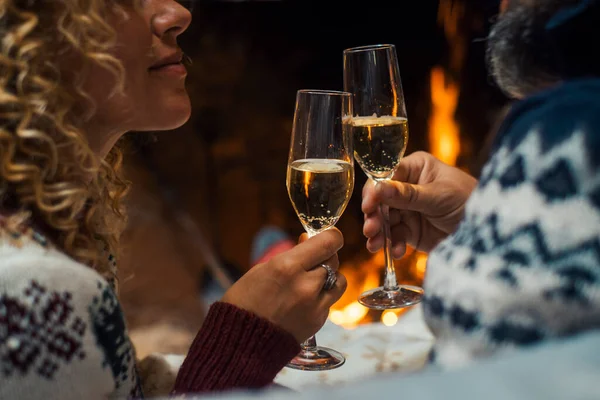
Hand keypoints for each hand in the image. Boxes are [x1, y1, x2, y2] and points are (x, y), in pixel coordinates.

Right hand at [222, 228, 346, 342]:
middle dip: (325, 256)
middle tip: (311, 259)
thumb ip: (291, 256)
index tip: (328, 236)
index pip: (328, 242)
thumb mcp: (262, 269)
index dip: (331, 236)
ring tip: (312, 280)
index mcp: (288, 267)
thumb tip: (308, 242)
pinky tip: (303, 301)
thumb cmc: (244, 302)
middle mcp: (306, 285)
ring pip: (339, 281)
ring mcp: (315, 306)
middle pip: (333, 260)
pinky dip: (321, 297)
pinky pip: (329, 301)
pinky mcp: (318, 322)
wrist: (240, 343)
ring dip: (329, 276)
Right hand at [362, 151, 476, 256]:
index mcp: (416, 168)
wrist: (489, 232)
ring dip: (379, 233)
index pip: (386, 176)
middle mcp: (408, 188)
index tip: (369, 206)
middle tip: (370, 229)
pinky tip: (397, 252)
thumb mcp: (438, 196)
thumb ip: (407, 194)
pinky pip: (395, 236)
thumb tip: (377, 188)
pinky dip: (392, 244)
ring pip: (384, 220)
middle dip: (375, 215)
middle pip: (381, 200)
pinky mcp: (411, 231)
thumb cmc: (470, 201)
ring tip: (375, 245)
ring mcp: (409, 210)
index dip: (374, 191)